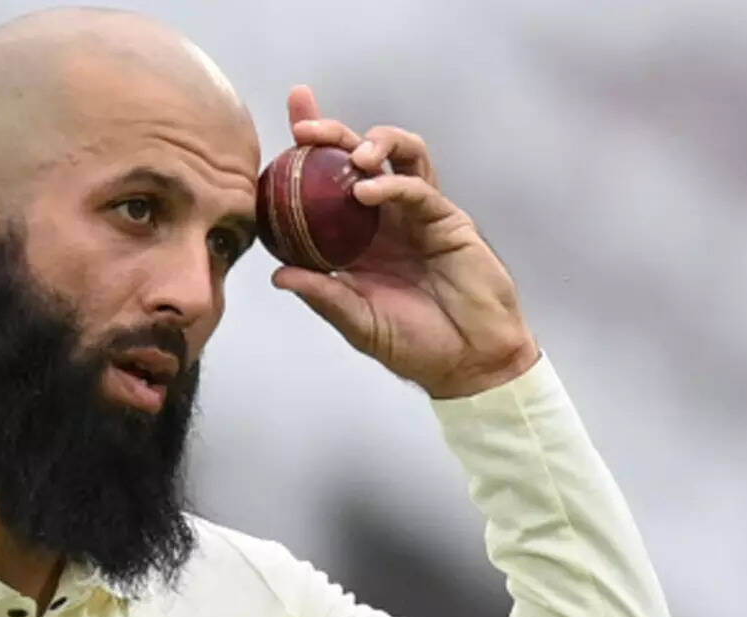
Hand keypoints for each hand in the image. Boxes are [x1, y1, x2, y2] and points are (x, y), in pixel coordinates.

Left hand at [271, 86, 540, 397]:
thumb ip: (323, 296)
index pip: (326, 182)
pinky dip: (393, 184)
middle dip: (332, 131)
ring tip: (353, 158)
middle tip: (306, 129)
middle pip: (359, 155)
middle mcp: (385, 217)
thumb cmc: (414, 345)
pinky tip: (369, 191)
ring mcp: (417, 214)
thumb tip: (278, 275)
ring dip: (374, 144)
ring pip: (400, 154)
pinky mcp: (447, 219)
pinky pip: (419, 188)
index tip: (286, 123)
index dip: (309, 149)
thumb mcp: (358, 321)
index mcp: (356, 236)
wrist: (468, 362)